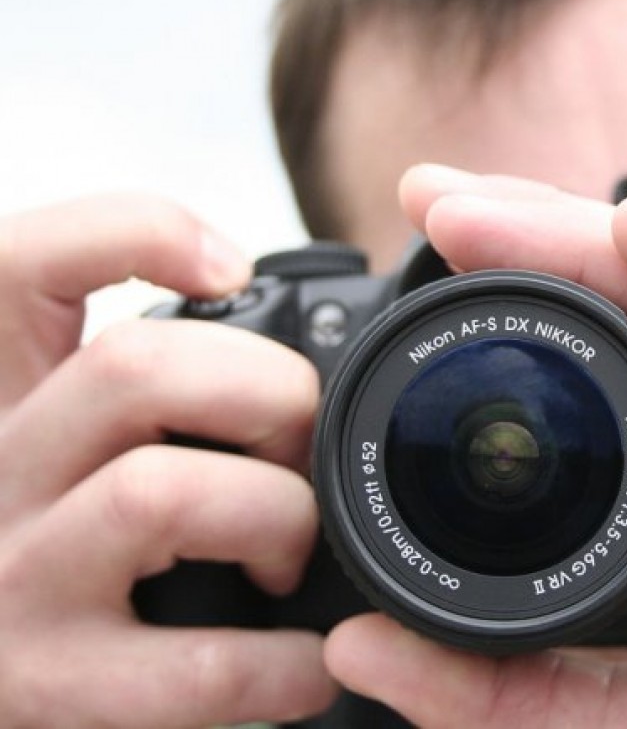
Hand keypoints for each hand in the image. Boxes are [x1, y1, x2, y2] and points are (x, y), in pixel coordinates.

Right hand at [0, 197, 336, 726]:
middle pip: (134, 367)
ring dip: (275, 519)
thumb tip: (260, 311)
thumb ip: (137, 384)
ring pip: (160, 493)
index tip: (229, 267)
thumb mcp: (70, 444)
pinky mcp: (50, 687)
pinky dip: (287, 661)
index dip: (135, 234)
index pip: (24, 265)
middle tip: (301, 443)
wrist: (10, 684)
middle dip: (269, 392)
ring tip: (289, 554)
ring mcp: (11, 581)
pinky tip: (305, 661)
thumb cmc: (69, 556)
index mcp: (2, 398)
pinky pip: (200, 663)